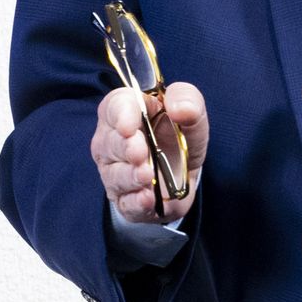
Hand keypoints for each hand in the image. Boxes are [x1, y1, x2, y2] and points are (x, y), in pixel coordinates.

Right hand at [92, 81, 207, 223]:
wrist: (183, 174)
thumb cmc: (177, 136)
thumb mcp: (191, 112)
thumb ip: (187, 99)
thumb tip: (180, 108)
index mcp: (126, 111)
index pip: (114, 106)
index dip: (120, 115)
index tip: (129, 125)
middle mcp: (112, 141)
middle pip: (110, 142)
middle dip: (126, 147)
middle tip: (140, 152)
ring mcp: (114, 172)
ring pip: (115, 175)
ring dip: (131, 176)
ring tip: (148, 175)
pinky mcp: (124, 200)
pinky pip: (125, 202)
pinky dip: (136, 202)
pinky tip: (148, 199)